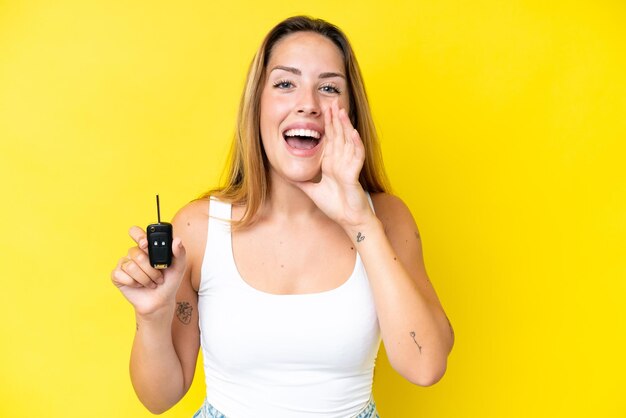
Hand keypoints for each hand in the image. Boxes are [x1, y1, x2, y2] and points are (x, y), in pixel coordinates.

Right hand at [111, 226, 186, 316]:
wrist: (160, 301)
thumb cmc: (169, 282)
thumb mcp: (179, 267)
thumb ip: (180, 252)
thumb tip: (177, 240)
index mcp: (147, 248)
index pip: (136, 232)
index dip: (138, 236)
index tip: (145, 244)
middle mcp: (134, 253)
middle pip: (136, 253)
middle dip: (150, 269)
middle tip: (158, 276)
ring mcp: (125, 264)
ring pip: (131, 266)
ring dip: (145, 278)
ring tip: (151, 283)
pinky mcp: (117, 275)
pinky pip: (121, 275)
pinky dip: (134, 283)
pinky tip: (139, 286)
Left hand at [294, 100, 373, 228]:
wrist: (348, 220)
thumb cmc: (335, 206)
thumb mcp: (312, 191)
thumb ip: (302, 181)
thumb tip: (287, 175)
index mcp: (331, 163)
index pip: (329, 139)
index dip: (326, 124)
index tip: (323, 110)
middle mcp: (340, 161)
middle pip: (338, 135)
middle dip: (335, 118)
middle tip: (333, 101)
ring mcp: (348, 166)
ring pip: (347, 141)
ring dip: (345, 125)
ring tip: (341, 110)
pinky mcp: (354, 174)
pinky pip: (356, 156)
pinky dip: (355, 144)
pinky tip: (352, 132)